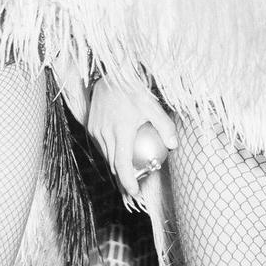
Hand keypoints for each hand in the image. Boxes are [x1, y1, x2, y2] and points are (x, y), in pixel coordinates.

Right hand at [87, 78, 177, 203]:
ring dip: (116, 167)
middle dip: (122, 180)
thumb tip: (174, 145)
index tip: (135, 192)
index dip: (127, 182)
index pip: (121, 164)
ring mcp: (96, 130)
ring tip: (128, 176)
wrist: (108, 74)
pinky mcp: (91, 125)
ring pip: (106, 156)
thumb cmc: (132, 88)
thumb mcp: (152, 105)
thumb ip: (164, 125)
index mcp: (120, 131)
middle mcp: (105, 134)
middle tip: (135, 189)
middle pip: (113, 164)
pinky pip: (101, 145)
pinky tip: (120, 154)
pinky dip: (110, 153)